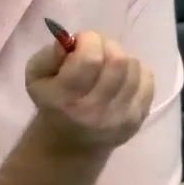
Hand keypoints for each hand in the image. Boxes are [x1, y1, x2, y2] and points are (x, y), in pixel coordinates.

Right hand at [24, 30, 153, 150]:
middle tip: (95, 50)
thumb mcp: (36, 77)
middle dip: (106, 44)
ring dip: (120, 57)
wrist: (71, 144)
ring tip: (107, 67)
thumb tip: (71, 41)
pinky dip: (135, 70)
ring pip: (133, 66)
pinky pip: (147, 79)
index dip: (88, 40)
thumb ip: (49, 55)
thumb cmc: (52, 103)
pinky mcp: (139, 118)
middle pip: (117, 60)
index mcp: (66, 98)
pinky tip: (121, 78)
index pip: (90, 58)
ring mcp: (121, 116)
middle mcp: (96, 110)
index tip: (80, 44)